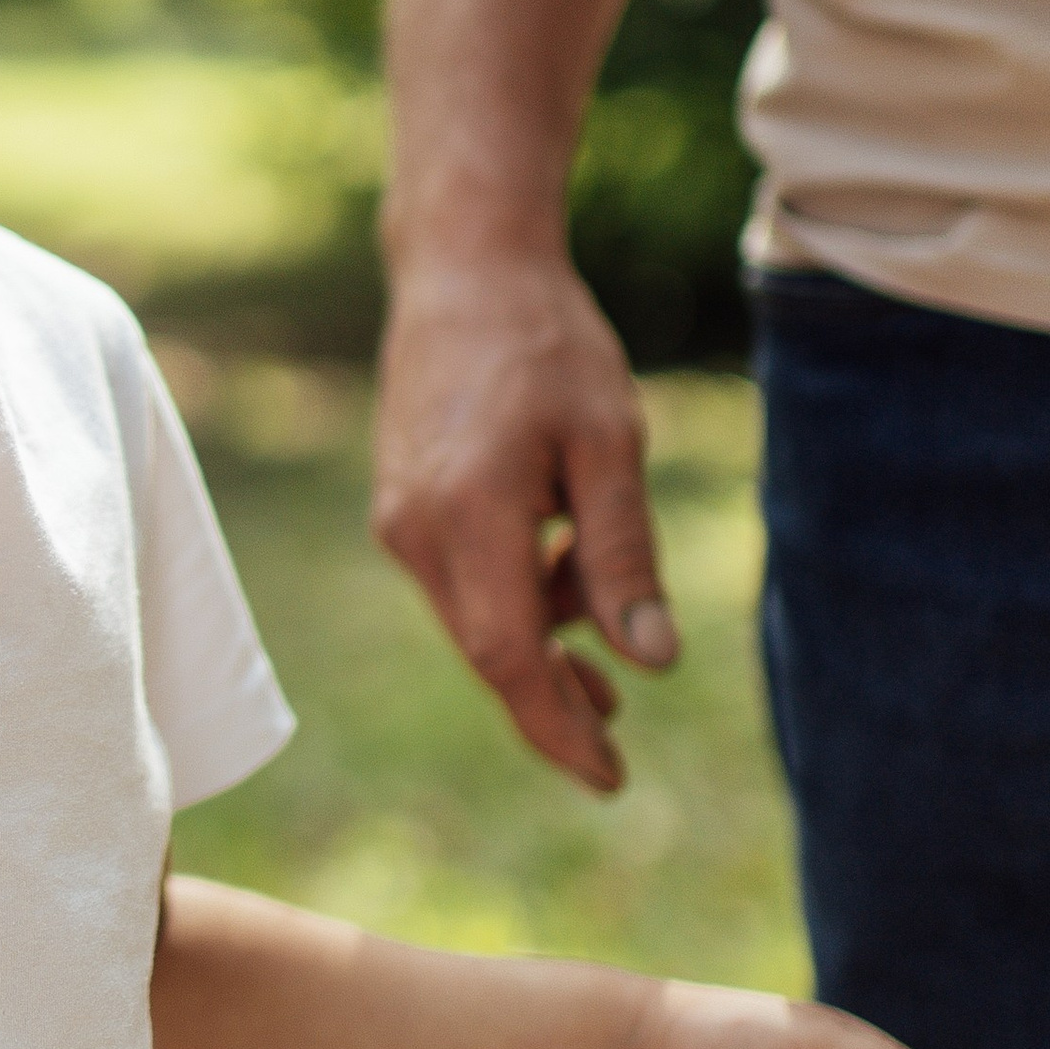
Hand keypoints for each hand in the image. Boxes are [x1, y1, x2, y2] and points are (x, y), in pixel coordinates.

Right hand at [374, 246, 676, 793]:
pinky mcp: (400, 507)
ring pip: (474, 617)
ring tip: (606, 658)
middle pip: (487, 650)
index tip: (609, 777)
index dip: (558, 725)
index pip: (510, 655)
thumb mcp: (609, 442)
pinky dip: (512, 599)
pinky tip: (559, 580)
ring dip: (538, 643)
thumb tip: (651, 661)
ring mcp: (398, 520)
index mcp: (469, 513)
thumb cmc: (548, 345)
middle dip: (550, 703)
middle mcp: (416, 529)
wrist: (462, 271)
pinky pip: (460, 581)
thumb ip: (623, 554)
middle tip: (614, 746)